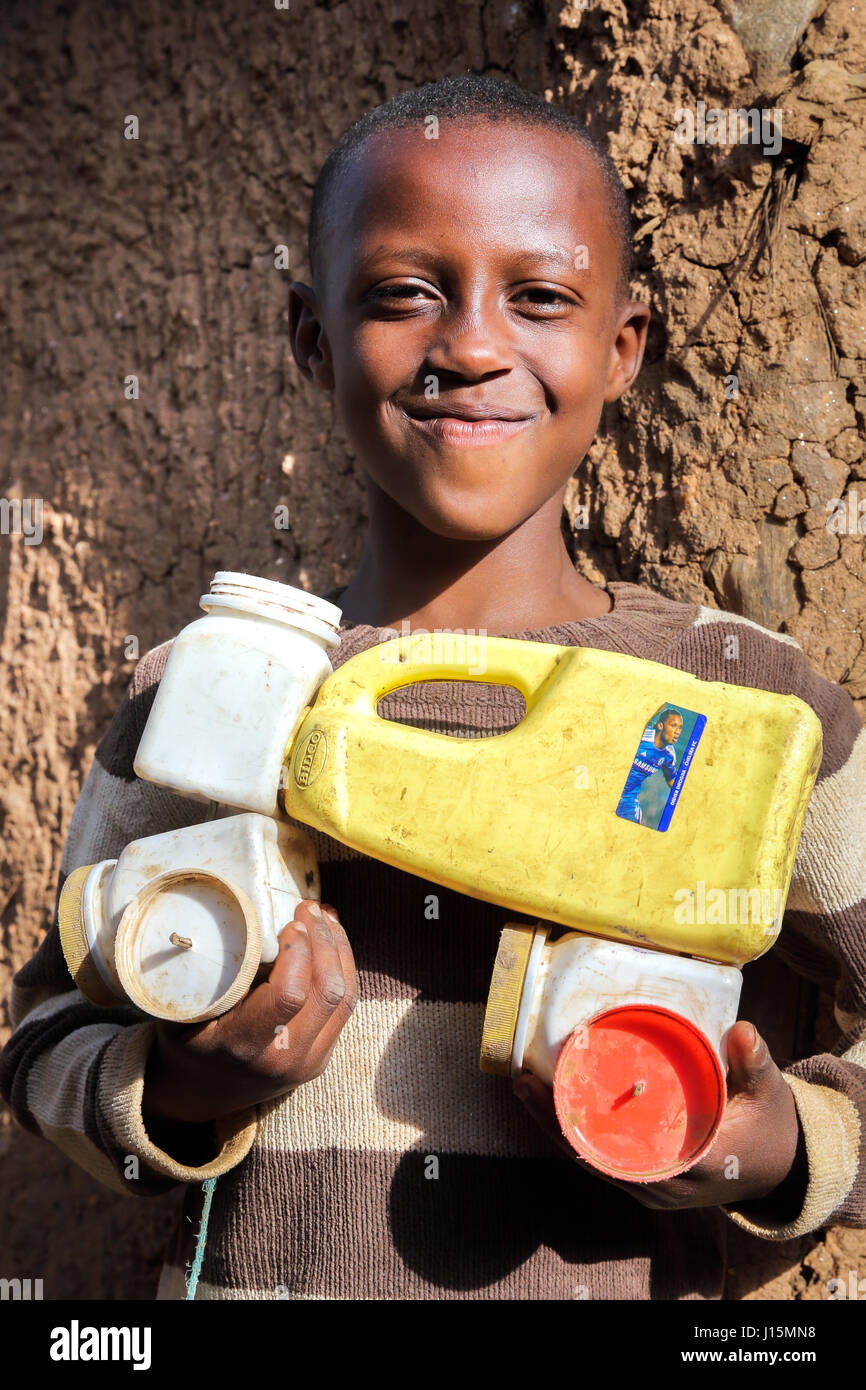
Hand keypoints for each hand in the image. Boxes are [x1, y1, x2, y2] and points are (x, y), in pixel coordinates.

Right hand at [142, 900, 357, 1124]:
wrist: (198, 1094)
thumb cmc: (186, 1040)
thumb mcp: (182, 1010)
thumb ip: (207, 973)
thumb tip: (236, 916)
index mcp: (244, 1047)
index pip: (289, 995)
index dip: (298, 952)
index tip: (289, 922)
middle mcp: (284, 1059)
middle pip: (327, 992)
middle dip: (324, 941)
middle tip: (308, 908)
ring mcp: (308, 1062)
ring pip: (345, 998)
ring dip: (340, 950)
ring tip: (325, 916)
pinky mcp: (321, 1058)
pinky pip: (344, 1008)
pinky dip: (343, 968)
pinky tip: (331, 941)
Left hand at [513, 1020, 805, 1211]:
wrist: (776, 1168)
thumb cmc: (769, 1126)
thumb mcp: (769, 1093)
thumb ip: (756, 1062)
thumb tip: (742, 1030)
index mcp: (698, 1166)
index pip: (636, 1155)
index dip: (596, 1129)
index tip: (568, 1093)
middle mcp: (668, 1185)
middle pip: (600, 1158)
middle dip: (558, 1122)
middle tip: (526, 1080)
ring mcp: (653, 1188)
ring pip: (593, 1162)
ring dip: (555, 1126)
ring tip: (524, 1084)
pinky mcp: (644, 1182)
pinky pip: (600, 1161)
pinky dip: (572, 1134)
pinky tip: (547, 1103)